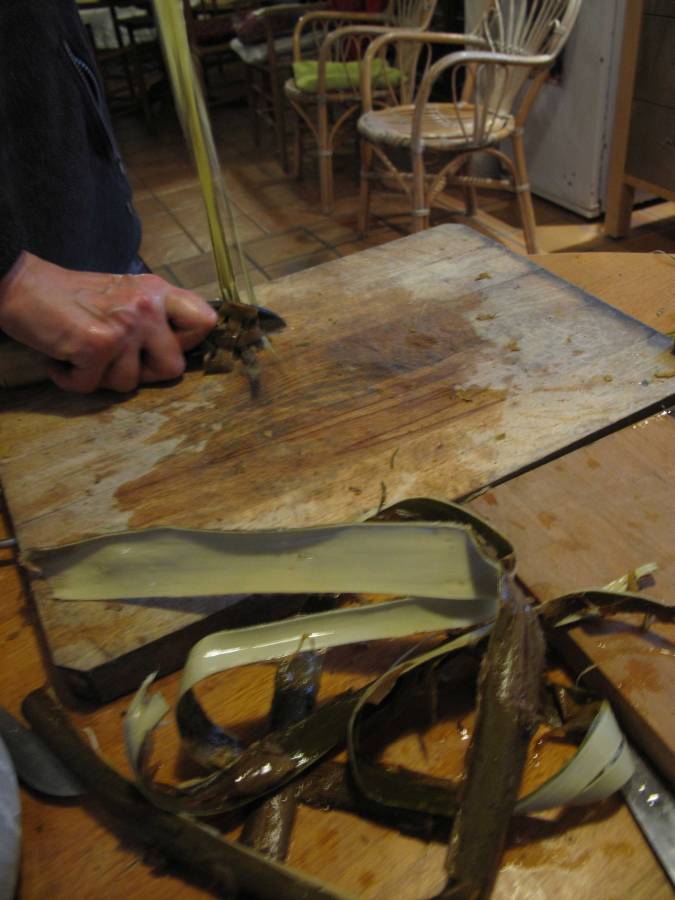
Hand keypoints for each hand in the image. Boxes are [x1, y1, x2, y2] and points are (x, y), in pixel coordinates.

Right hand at [0, 252, 217, 392]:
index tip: (161, 348)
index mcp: (158, 292)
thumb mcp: (124, 294)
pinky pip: (93, 386)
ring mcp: (124, 326)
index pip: (205, 322)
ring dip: (101, 377)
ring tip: (83, 353)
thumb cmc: (72, 297)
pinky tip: (63, 359)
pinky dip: (72, 380)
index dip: (188, 344)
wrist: (22, 286)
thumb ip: (153, 318)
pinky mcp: (97, 344)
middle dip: (142, 373)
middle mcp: (147, 307)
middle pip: (173, 368)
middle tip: (114, 359)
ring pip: (130, 383)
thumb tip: (177, 354)